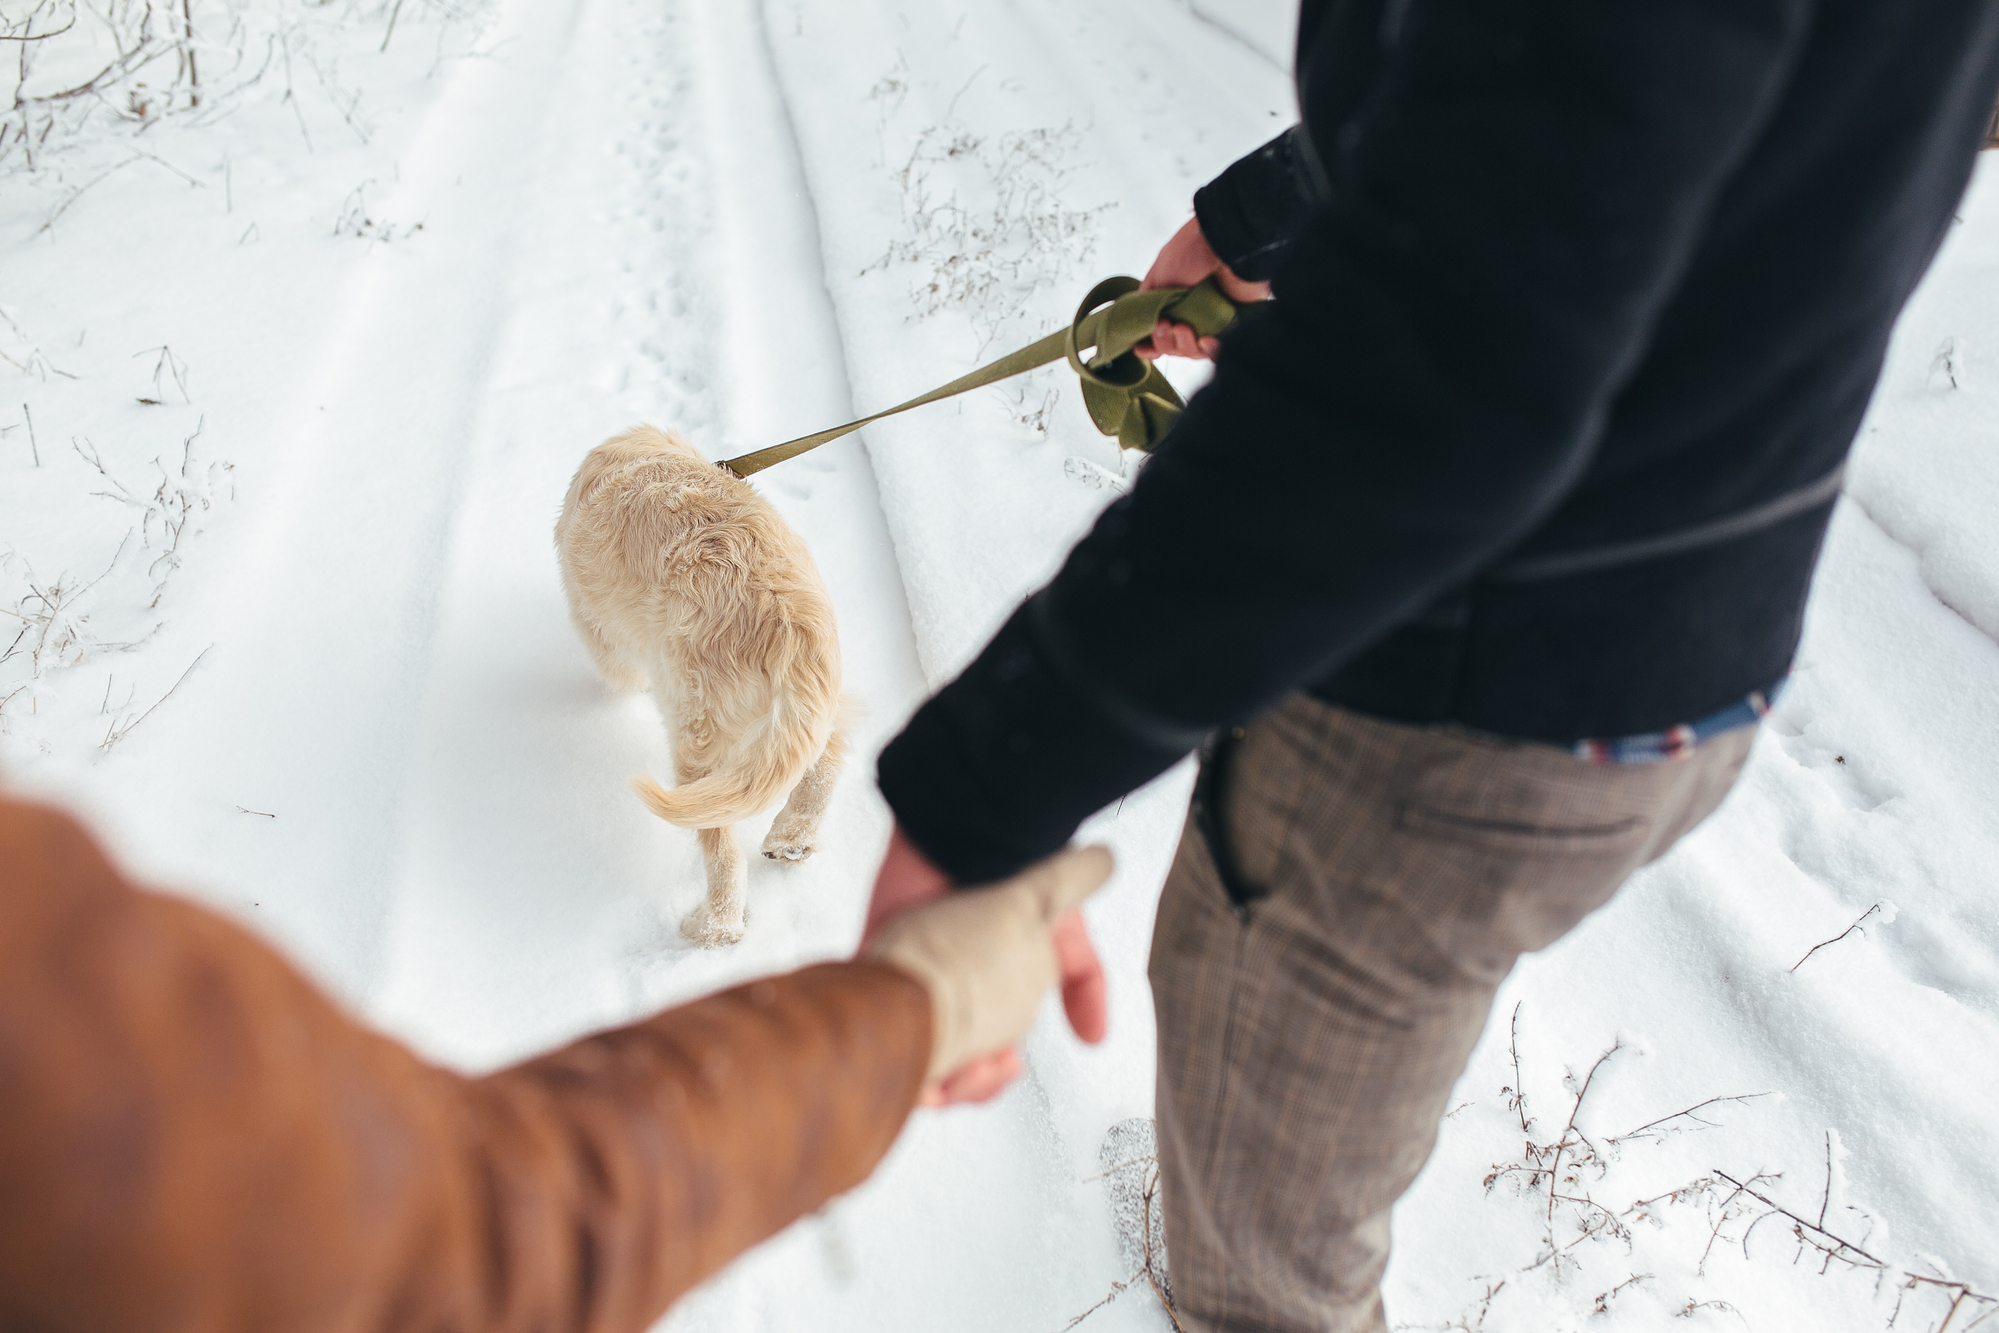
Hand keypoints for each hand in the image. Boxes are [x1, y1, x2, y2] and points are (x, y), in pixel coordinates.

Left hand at [864, 826, 1109, 1105]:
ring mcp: (905, 976)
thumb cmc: (1017, 876)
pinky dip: (889, 1040)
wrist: (980, 827)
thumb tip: (1095, 1038)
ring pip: (906, 1051)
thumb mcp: (1063, 933)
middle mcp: (943, 990)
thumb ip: (1084, 981)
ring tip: (952, 1065)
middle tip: (983, 1067)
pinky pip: (870, 1016)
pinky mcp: (871, 957)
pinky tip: (916, 1047)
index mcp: (982, 993)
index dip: (990, 1075)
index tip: (1007, 1063)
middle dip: (965, 1082)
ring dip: (931, 1073)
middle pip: (941, 1064)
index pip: (978, 1057)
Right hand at [1134, 216, 1272, 361]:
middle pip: (1174, 346)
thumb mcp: (1158, 276)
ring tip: (1183, 328)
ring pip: (1194, 350)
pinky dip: (1210, 350)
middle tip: (1166, 325)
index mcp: (1172, 300)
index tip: (1142, 348)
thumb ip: (1146, 304)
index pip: (1158, 333)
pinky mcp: (1235, 323)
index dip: (1150, 345)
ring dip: (1183, 345)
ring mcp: (1213, 318)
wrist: (1228, 242)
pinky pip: (1220, 349)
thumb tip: (1142, 329)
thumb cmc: (1193, 251)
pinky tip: (1205, 340)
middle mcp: (1192, 311)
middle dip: (1165, 342)